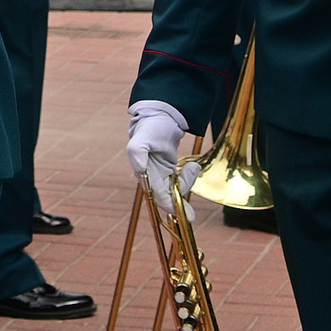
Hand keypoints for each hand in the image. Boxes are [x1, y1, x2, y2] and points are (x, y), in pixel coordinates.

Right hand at [127, 100, 191, 214]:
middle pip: (167, 197)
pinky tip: (192, 166)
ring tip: (193, 167)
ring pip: (175, 190)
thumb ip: (137, 152)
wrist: (160, 117)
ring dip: (187, 182)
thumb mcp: (142, 137)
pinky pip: (180, 181)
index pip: (156, 195)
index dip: (168, 205)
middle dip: (180, 201)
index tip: (182, 213)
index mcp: (143, 173)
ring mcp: (160, 174)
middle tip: (192, 213)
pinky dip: (189, 176)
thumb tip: (139, 169)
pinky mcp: (169, 170)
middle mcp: (151, 177)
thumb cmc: (150, 127)